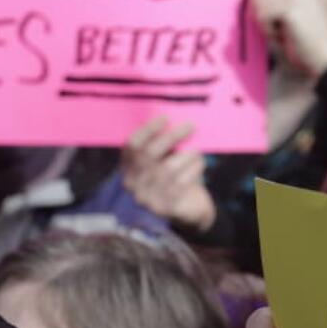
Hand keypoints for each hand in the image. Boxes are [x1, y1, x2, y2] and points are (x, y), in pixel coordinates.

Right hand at [121, 117, 215, 231]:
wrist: (186, 209)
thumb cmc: (173, 177)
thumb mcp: (161, 161)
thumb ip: (163, 145)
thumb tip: (175, 121)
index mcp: (127, 167)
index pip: (133, 145)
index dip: (148, 130)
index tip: (166, 118)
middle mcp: (132, 183)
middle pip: (150, 154)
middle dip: (171, 137)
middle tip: (190, 126)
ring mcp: (147, 197)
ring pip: (167, 168)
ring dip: (185, 155)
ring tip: (197, 150)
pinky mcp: (165, 208)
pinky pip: (180, 183)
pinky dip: (192, 170)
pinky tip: (199, 163)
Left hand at [251, 0, 326, 76]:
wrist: (322, 54)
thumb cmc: (298, 32)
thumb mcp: (282, 4)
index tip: (275, 10)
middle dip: (260, 7)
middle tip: (279, 21)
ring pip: (257, 2)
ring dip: (264, 21)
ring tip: (283, 28)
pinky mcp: (292, 6)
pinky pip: (262, 14)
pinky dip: (267, 29)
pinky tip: (284, 33)